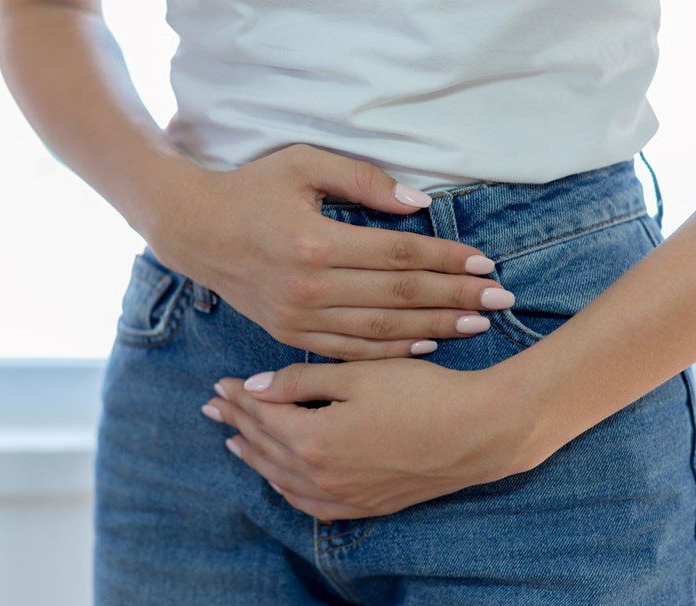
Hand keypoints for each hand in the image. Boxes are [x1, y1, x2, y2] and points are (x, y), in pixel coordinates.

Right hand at [144, 144, 514, 360]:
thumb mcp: (302, 165)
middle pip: (399, 296)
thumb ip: (362, 181)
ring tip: (477, 325)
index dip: (447, 259)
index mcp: (315, 242)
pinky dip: (391, 351)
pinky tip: (425, 346)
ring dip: (434, 328)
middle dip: (456, 298)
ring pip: (381, 330)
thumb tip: (418, 203)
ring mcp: (298, 317)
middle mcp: (309, 287)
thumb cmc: (251, 190)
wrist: (193, 231)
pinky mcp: (289, 334)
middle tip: (501, 300)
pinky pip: (350, 350)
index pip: (400, 254)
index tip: (486, 263)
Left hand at [200, 359, 549, 519]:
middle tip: (213, 408)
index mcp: (313, 440)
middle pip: (265, 448)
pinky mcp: (367, 506)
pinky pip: (310, 504)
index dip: (238, 398)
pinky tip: (280, 478)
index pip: (261, 417)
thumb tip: (254, 387)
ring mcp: (344, 497)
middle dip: (237, 425)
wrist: (478, 432)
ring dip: (255, 458)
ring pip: (282, 480)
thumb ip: (300, 382)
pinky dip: (286, 488)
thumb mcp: (357, 375)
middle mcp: (321, 477)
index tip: (219, 384)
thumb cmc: (421, 393)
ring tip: (234, 442)